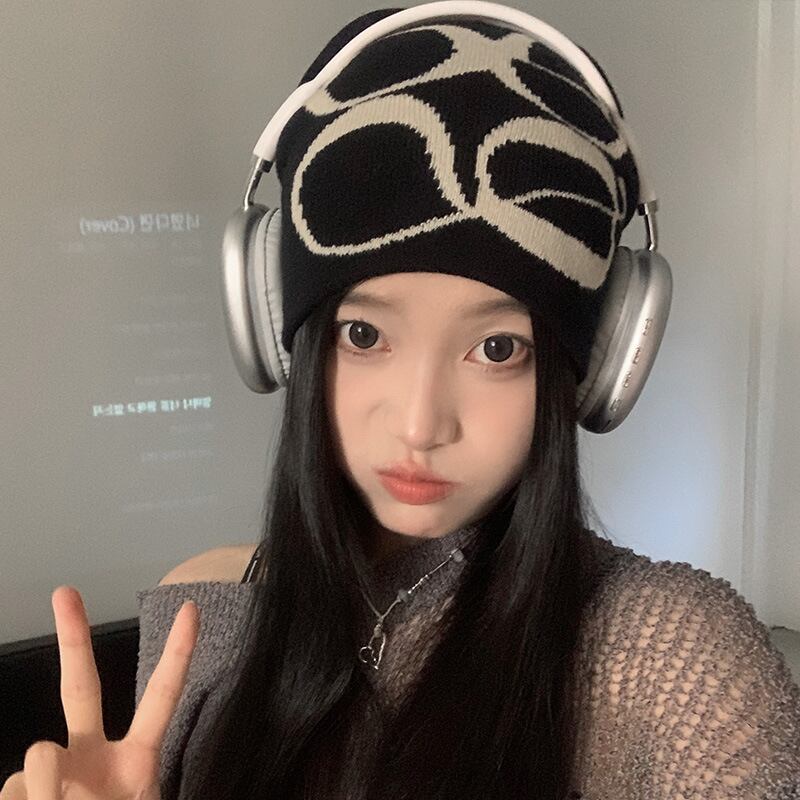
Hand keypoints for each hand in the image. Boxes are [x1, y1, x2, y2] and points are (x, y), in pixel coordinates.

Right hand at [1, 585, 198, 798]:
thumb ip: (91, 793)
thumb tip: (38, 764)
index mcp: (138, 761)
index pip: (161, 696)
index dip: (178, 653)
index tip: (193, 608)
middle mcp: (92, 757)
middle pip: (82, 687)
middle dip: (73, 637)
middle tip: (65, 590)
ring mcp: (52, 775)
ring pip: (33, 760)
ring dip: (40, 792)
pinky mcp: (18, 794)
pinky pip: (10, 792)